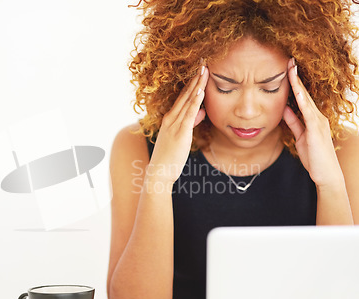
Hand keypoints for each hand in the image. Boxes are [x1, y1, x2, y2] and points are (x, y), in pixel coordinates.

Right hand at [146, 65, 208, 184]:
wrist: (159, 171)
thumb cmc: (169, 156)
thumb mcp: (181, 136)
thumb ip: (191, 122)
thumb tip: (201, 111)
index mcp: (170, 118)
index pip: (183, 96)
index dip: (192, 81)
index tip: (200, 69)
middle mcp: (171, 117)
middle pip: (185, 93)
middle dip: (195, 77)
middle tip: (204, 61)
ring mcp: (174, 124)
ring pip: (187, 100)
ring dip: (196, 84)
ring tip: (205, 70)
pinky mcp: (179, 132)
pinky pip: (188, 114)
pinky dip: (194, 101)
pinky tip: (200, 91)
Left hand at [282, 58, 342, 186]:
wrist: (325, 173)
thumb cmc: (313, 156)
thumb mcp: (299, 136)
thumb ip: (293, 122)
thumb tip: (284, 108)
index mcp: (312, 117)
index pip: (301, 96)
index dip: (294, 82)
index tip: (287, 69)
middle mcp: (317, 116)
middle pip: (305, 93)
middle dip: (296, 76)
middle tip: (289, 60)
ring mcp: (318, 121)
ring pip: (306, 98)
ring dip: (298, 83)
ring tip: (291, 68)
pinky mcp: (316, 129)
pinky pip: (307, 112)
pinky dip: (302, 100)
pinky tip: (296, 90)